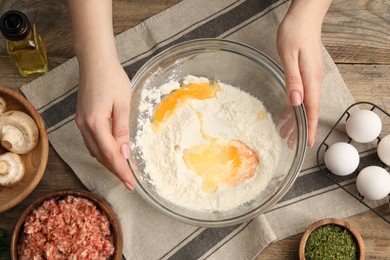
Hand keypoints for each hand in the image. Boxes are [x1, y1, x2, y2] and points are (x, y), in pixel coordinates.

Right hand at [75, 58, 134, 189]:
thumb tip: (124, 154)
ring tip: (122, 170)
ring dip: (108, 162)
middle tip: (129, 181)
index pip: (110, 155)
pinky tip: (111, 153)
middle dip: (115, 170)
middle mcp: (84, 126)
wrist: (95, 61)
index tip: (131, 184)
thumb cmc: (112, 78)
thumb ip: (122, 130)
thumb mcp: (122, 104)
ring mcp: (80, 122)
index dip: (121, 171)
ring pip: (94, 151)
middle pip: (100, 156)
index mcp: (95, 123)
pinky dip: (102, 151)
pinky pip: (91, 142)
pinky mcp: (82, 118)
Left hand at [277, 0, 331, 147]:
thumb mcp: (289, 56)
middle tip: (291, 142)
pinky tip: (288, 112)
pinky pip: (302, 94)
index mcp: (311, 78)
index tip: (307, 143)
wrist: (304, 16)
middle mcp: (314, 80)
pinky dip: (294, 106)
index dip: (309, 127)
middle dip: (301, 128)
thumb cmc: (295, 32)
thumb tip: (296, 101)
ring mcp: (311, 76)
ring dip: (296, 119)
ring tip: (286, 132)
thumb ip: (293, 80)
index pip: (311, 108)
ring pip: (305, 103)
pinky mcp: (307, 73)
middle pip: (308, 109)